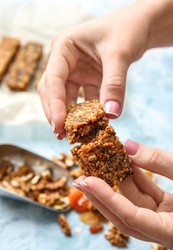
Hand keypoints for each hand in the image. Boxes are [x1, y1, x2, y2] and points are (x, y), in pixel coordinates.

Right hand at [37, 2, 153, 136]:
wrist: (139, 26)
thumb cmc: (126, 30)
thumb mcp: (119, 54)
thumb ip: (114, 84)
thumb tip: (111, 115)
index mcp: (64, 47)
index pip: (53, 78)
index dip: (54, 103)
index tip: (59, 124)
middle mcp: (65, 61)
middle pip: (52, 91)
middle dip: (55, 112)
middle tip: (60, 134)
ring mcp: (75, 72)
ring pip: (66, 98)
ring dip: (70, 116)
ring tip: (72, 135)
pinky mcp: (87, 81)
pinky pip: (84, 100)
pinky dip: (87, 113)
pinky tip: (91, 125)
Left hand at [72, 140, 172, 249]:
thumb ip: (161, 163)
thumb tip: (128, 147)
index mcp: (170, 232)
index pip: (130, 218)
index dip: (107, 199)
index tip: (88, 181)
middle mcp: (162, 229)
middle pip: (124, 215)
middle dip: (101, 196)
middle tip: (81, 179)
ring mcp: (164, 219)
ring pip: (134, 202)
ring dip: (119, 182)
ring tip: (100, 164)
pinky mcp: (167, 209)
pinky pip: (146, 194)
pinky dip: (136, 179)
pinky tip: (125, 164)